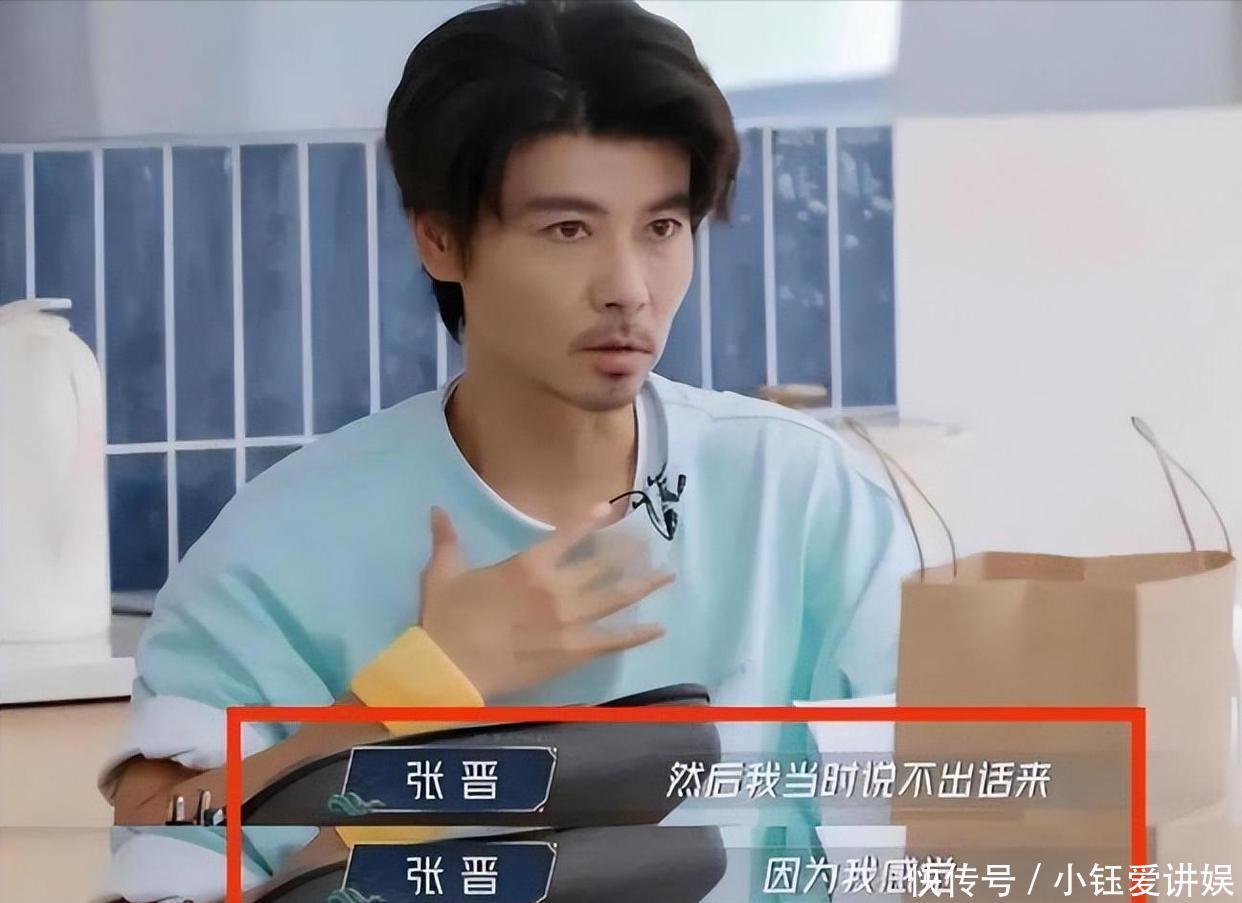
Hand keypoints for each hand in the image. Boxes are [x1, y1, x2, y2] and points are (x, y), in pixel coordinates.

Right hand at [418, 503, 671, 699]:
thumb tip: (437, 510)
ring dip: (643, 585)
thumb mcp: (442, 574)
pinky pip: (612, 641)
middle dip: (629, 551)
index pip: (568, 535)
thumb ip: (447, 541)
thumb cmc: (446, 619)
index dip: (592, 521)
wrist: (448, 669)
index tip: (611, 511)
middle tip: (649, 541)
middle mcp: (556, 588)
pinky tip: (657, 629)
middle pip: (603, 564)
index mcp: (528, 565)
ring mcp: (569, 621)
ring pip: (615, 598)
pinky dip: (636, 635)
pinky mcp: (573, 652)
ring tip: (667, 575)